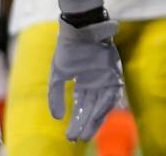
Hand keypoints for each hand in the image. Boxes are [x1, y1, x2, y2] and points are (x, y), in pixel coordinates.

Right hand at [48, 17, 122, 140]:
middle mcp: (96, 84)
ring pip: (100, 106)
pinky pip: (111, 95)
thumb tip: (55, 117)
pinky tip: (95, 117)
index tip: (70, 135)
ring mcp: (106, 81)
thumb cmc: (67, 49)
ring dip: (93, 120)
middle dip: (83, 124)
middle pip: (90, 109)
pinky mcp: (114, 76)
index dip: (76, 121)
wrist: (78, 31)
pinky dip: (104, 107)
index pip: (81, 106)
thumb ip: (55, 95)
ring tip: (84, 133)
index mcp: (83, 83)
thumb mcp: (57, 74)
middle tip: (76, 138)